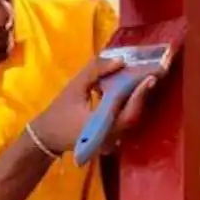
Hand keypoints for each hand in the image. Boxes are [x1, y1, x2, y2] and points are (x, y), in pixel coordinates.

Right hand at [33, 54, 160, 156]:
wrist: (49, 136)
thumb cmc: (59, 112)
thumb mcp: (74, 88)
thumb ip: (94, 73)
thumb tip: (120, 61)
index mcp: (103, 126)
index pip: (128, 112)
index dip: (140, 95)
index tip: (150, 78)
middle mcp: (113, 135)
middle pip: (135, 114)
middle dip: (142, 94)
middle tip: (151, 74)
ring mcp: (114, 138)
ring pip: (132, 116)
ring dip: (137, 98)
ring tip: (143, 78)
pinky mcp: (113, 136)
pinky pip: (125, 118)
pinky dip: (129, 103)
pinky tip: (130, 89)